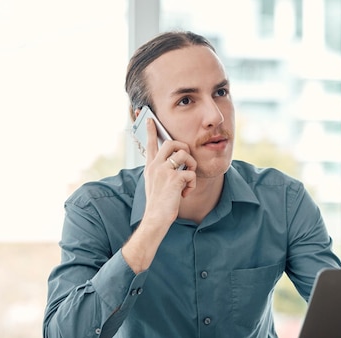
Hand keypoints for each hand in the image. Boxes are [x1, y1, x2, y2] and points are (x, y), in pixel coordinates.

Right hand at [121, 118, 196, 273]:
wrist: (156, 218)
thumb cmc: (158, 203)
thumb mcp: (154, 184)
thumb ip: (160, 171)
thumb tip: (174, 162)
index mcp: (150, 166)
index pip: (150, 143)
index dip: (150, 129)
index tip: (148, 117)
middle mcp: (155, 166)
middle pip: (171, 142)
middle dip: (183, 148)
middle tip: (186, 162)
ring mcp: (164, 171)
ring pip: (184, 154)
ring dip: (191, 167)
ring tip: (187, 180)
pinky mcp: (174, 179)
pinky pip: (191, 173)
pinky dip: (192, 184)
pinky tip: (186, 193)